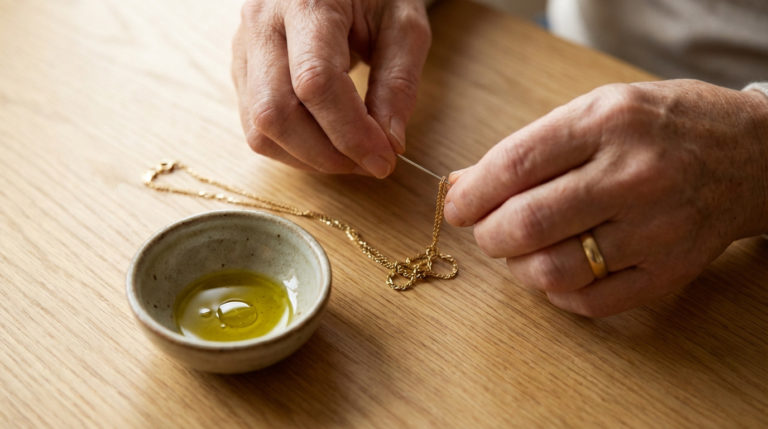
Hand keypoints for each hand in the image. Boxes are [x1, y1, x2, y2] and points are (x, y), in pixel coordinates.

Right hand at [231, 0, 430, 176]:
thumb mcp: (404, 27)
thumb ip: (399, 84)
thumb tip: (389, 144)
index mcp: (306, 2)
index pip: (315, 82)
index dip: (350, 133)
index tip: (383, 159)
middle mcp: (262, 23)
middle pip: (275, 113)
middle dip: (326, 154)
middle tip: (368, 164)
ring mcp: (244, 47)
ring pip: (259, 128)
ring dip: (309, 158)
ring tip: (350, 156)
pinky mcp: (242, 69)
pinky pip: (256, 126)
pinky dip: (294, 148)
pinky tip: (327, 143)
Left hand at [444, 79, 767, 316]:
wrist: (750, 154)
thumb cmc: (658, 127)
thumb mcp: (595, 111)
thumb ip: (528, 148)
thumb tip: (460, 185)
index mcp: (607, 123)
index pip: (515, 166)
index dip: (471, 194)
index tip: (455, 206)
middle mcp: (634, 175)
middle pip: (528, 223)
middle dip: (488, 235)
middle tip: (488, 231)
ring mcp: (657, 229)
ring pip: (554, 270)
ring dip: (518, 268)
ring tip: (521, 252)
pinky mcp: (671, 272)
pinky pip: (591, 302)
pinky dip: (557, 293)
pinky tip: (557, 272)